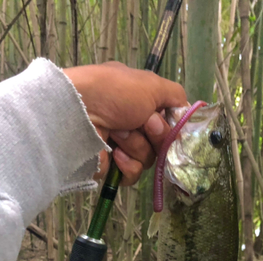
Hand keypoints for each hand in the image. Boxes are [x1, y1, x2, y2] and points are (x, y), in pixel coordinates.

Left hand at [63, 62, 186, 185]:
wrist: (77, 114)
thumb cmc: (114, 93)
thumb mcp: (151, 84)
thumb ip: (174, 95)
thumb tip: (185, 110)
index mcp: (138, 102)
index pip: (167, 120)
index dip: (170, 122)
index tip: (166, 116)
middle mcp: (131, 124)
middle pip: (161, 142)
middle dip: (156, 133)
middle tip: (142, 123)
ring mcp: (121, 147)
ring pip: (149, 158)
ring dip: (137, 145)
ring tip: (118, 133)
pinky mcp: (112, 168)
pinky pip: (133, 174)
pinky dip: (127, 164)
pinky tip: (114, 152)